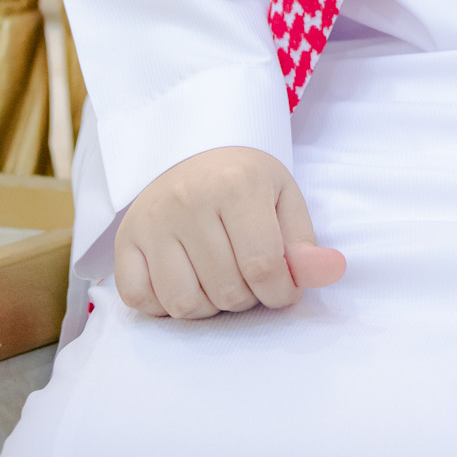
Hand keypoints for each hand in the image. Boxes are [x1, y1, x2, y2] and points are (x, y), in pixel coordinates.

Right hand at [114, 146, 345, 317]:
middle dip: (247, 298)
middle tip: (248, 276)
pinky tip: (183, 279)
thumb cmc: (244, 179)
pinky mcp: (124, 240)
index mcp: (237, 184)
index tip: (283, 288)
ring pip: (184, 304)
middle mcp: (188, 200)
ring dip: (208, 307)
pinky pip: (141, 300)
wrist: (192, 150)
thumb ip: (305, 244)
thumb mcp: (284, 199)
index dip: (280, 292)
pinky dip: (164, 305)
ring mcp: (151, 221)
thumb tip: (332, 272)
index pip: (263, 267)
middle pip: (225, 290)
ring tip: (218, 280)